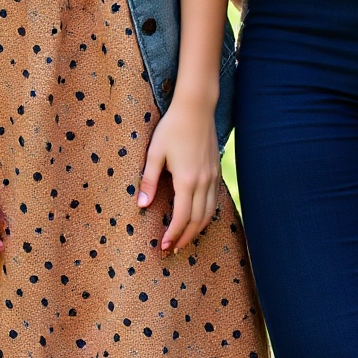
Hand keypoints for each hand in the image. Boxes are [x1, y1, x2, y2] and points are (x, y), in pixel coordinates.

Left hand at [138, 94, 219, 250]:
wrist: (196, 108)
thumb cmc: (172, 127)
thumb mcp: (155, 152)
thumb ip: (149, 180)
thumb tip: (142, 205)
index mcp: (186, 179)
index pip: (182, 217)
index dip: (174, 234)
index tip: (164, 246)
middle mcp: (203, 182)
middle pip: (198, 220)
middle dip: (185, 238)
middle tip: (173, 250)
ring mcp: (212, 177)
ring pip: (209, 213)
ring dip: (197, 230)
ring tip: (185, 240)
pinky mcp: (216, 171)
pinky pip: (214, 201)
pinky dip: (206, 215)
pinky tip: (198, 218)